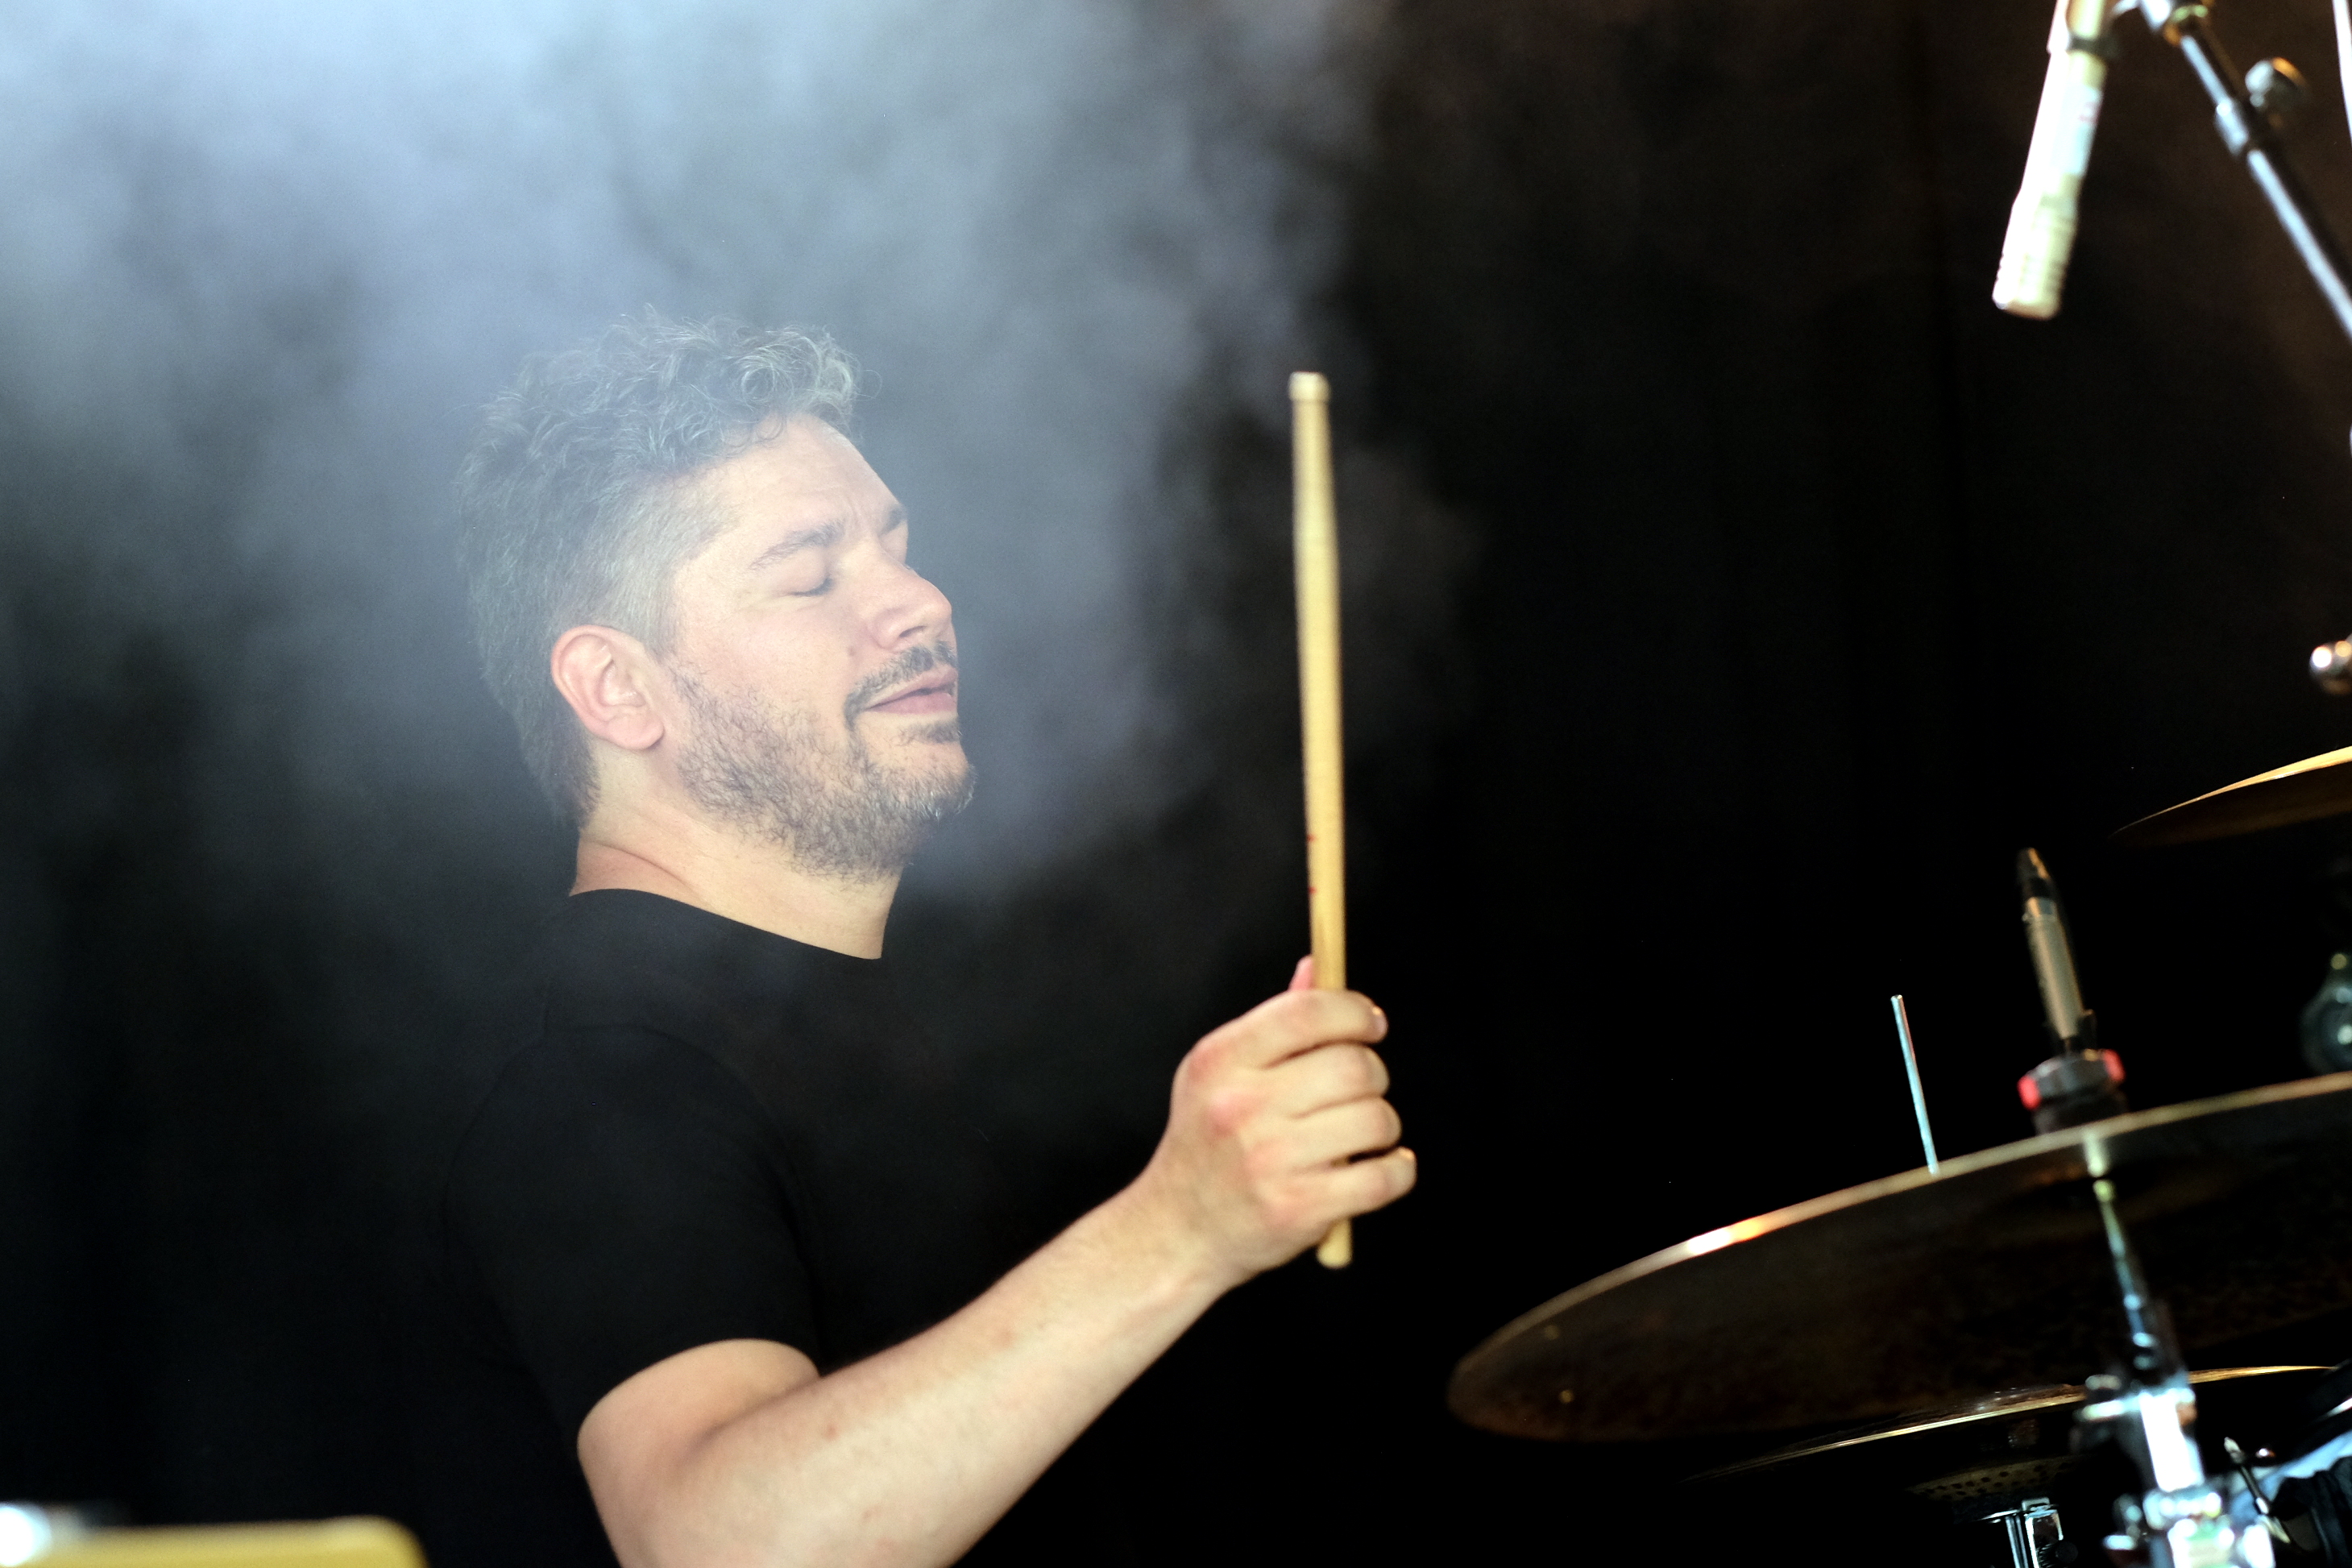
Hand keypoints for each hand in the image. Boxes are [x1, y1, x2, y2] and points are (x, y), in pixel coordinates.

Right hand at [1129, 959, 1414, 1285]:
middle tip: (1362, 1090)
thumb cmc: (1207, 1147)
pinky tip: (1380, 1169)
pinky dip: (1396, 1172)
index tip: (1370, 1026)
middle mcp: (1241, 1106)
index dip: (1354, 1011)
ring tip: (1363, 1137)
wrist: (1176, 1233)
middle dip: (1373, 1075)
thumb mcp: (1219, 1076)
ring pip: (1376, 1119)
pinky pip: (1383, 1176)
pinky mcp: (1298, 1209)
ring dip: (1383, 1127)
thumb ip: (1274, 1024)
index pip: (1308, 1012)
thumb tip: (1318, 966)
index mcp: (1221, 1061)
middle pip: (1352, 1064)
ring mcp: (1270, 1160)